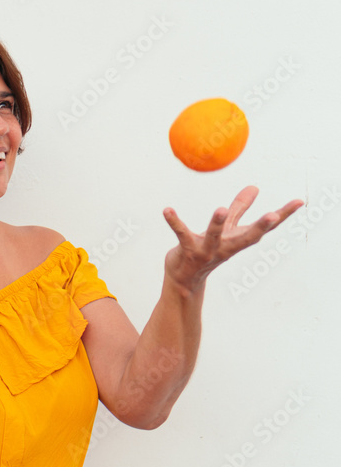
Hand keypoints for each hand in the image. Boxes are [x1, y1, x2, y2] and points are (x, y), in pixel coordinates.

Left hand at [162, 185, 304, 294]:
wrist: (184, 279)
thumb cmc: (208, 249)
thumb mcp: (227, 230)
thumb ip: (240, 209)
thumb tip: (254, 187)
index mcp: (238, 240)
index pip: (265, 228)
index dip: (283, 215)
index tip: (299, 202)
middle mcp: (227, 247)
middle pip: (247, 237)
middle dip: (261, 227)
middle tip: (273, 214)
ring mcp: (207, 251)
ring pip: (214, 237)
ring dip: (217, 224)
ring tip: (221, 209)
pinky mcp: (187, 250)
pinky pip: (181, 234)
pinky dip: (174, 222)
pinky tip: (167, 210)